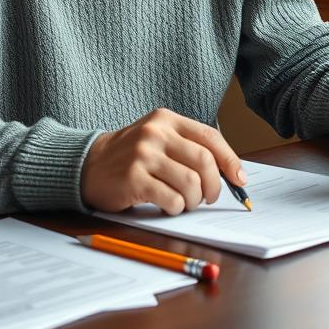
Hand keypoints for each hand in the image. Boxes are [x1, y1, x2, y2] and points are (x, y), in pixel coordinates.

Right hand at [80, 108, 246, 215]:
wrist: (88, 164)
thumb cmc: (131, 156)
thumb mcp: (158, 139)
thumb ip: (188, 148)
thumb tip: (228, 172)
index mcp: (166, 119)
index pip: (210, 137)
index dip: (230, 160)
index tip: (240, 179)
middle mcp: (155, 133)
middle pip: (204, 161)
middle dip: (214, 186)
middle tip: (209, 198)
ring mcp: (143, 155)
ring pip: (190, 183)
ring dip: (193, 200)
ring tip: (184, 203)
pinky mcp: (133, 178)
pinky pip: (170, 199)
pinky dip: (176, 208)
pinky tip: (167, 206)